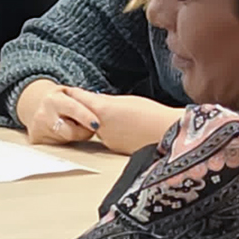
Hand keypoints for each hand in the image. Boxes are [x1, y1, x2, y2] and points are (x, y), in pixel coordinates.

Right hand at [16, 79, 97, 144]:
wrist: (36, 105)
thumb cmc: (59, 100)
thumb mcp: (69, 93)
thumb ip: (83, 101)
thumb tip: (102, 111)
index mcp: (53, 100)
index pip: (72, 109)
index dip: (86, 117)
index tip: (97, 124)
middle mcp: (43, 115)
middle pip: (70, 132)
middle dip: (84, 132)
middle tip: (90, 127)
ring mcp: (39, 129)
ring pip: (67, 140)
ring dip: (76, 136)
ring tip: (72, 126)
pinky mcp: (36, 140)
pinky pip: (58, 146)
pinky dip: (65, 140)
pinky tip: (62, 132)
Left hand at [64, 90, 184, 154]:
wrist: (167, 133)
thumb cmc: (151, 113)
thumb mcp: (126, 100)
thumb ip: (106, 100)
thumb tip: (94, 99)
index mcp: (102, 109)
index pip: (79, 98)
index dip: (75, 94)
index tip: (71, 91)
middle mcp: (99, 126)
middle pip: (85, 114)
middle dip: (86, 109)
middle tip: (89, 102)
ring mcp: (106, 139)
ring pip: (97, 126)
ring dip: (99, 121)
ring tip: (118, 115)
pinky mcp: (113, 148)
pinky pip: (107, 136)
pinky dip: (110, 131)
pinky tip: (125, 127)